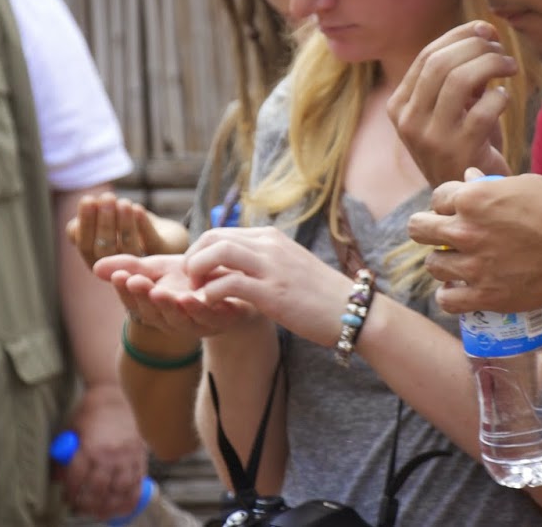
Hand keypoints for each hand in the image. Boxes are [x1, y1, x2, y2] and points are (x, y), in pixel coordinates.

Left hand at [59, 383, 146, 519]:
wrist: (116, 395)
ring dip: (109, 505)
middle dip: (87, 503)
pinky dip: (130, 497)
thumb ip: (66, 456)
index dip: (70, 493)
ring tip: (101, 511)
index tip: (68, 498)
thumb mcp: (72, 431)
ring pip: (119, 490)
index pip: (77, 480)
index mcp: (90, 448)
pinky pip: (137, 482)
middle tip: (81, 508)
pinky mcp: (139, 455)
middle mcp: (110, 455)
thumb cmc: (91, 411)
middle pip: (98, 490)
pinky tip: (123, 505)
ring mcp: (127, 456)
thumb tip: (59, 478)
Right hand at [66, 192, 187, 268]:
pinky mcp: (163, 257)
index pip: (85, 245)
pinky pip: (152, 243)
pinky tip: (138, 209)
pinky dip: (144, 226)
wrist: (163, 234)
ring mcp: (140, 267)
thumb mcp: (105, 220)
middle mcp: (116, 269)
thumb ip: (93, 215)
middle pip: (105, 249)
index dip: (85, 223)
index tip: (87, 199)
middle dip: (105, 221)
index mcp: (97, 260)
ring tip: (124, 202)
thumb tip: (87, 204)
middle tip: (107, 197)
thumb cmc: (126, 225)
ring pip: (129, 248)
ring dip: (124, 223)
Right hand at [93, 252, 255, 340]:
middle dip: (143, 296)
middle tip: (134, 280)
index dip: (125, 291)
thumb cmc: (195, 277)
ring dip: (167, 306)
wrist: (237, 283)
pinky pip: (207, 319)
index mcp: (156, 308)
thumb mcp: (162, 268)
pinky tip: (189, 297)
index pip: (134, 302)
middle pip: (153, 313)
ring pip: (178, 320)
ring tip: (158, 291)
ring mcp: (197, 323)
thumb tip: (95, 266)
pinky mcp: (221, 322)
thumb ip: (133, 266)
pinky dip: (197, 309)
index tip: (118, 275)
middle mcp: (173, 320)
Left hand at [183, 226, 353, 348]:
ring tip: (197, 291)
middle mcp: (270, 245)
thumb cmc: (318, 294)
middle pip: (213, 237)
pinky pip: (229, 283)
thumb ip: (262, 260)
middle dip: (192, 259)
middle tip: (191, 282)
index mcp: (272, 237)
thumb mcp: (288, 266)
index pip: (220, 232)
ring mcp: (272, 267)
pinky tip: (211, 304)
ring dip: (198, 271)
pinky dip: (211, 292)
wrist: (350, 310)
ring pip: (218, 252)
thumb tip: (234, 265)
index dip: (198, 252)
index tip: (196, 274)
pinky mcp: (273, 292)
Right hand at [388, 21, 517, 187]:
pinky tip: (505, 98)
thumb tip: (485, 30)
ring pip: (460, 79)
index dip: (460, 35)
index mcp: (399, 105)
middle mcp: (408, 121)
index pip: (427, 55)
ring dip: (492, 64)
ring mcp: (430, 138)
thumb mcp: (455, 106)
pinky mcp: (457, 151)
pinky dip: (499, 97)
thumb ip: (462, 70)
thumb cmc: (466, 142)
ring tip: (510, 67)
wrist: (469, 196)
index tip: (486, 30)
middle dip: (477, 46)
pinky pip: (483, 109)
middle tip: (502, 50)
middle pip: (442, 62)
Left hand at [408, 169, 541, 313]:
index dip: (446, 203)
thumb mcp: (522, 184)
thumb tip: (466, 178)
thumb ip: (488, 185)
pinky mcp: (486, 295)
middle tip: (442, 236)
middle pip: (418, 230)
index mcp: (473, 197)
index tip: (455, 210)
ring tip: (457, 263)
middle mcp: (467, 230)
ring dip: (443, 262)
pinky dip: (450, 295)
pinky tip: (460, 289)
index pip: (436, 198)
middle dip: (428, 230)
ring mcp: (475, 265)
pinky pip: (447, 299)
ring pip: (432, 265)